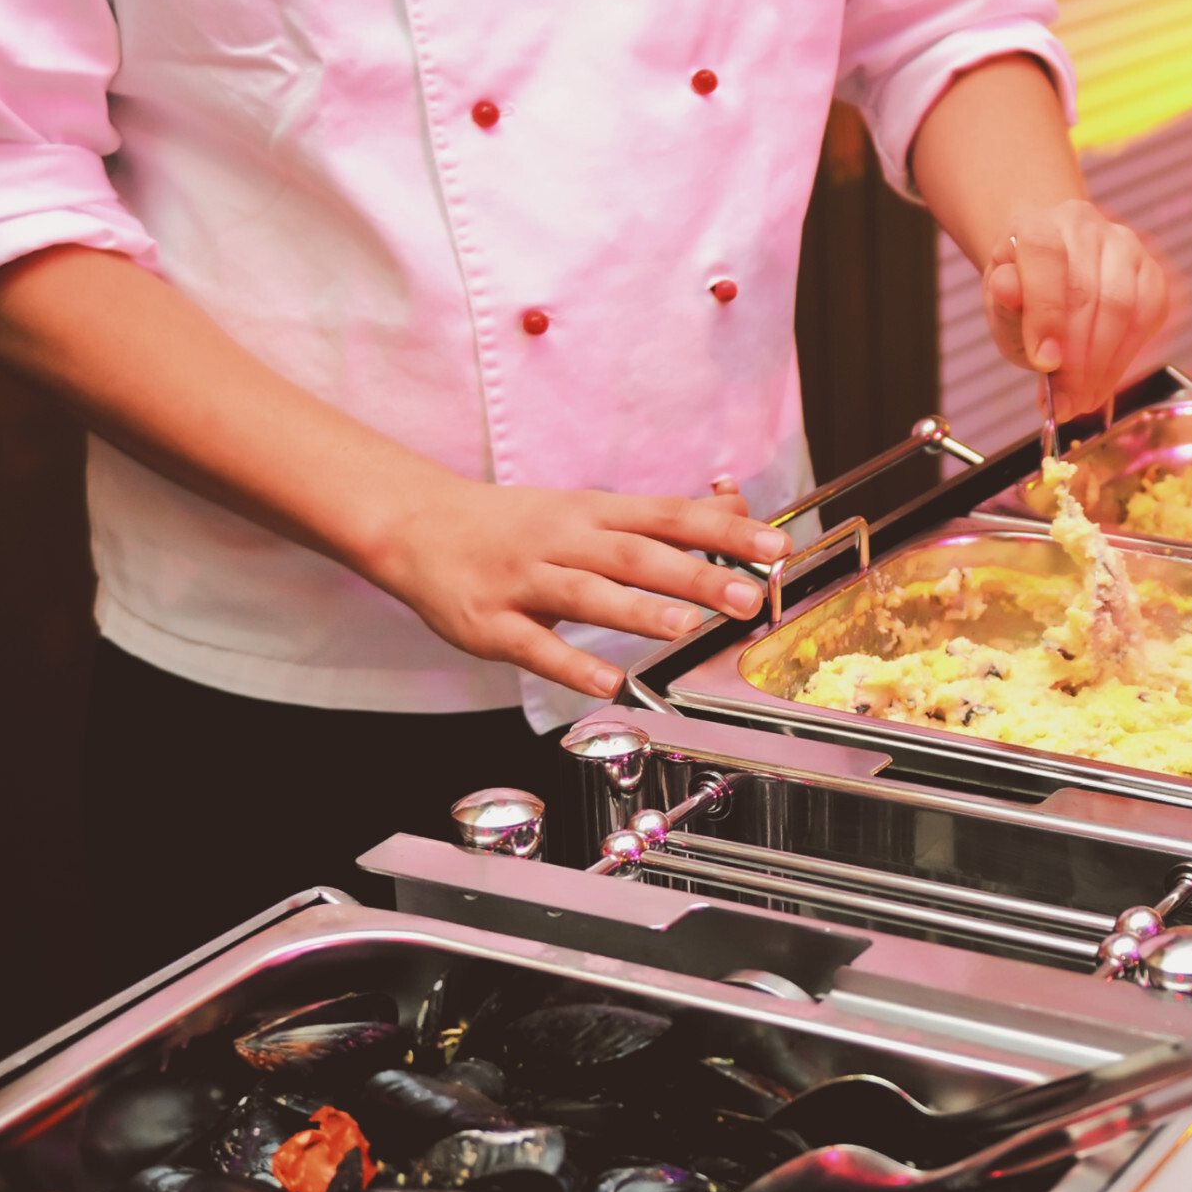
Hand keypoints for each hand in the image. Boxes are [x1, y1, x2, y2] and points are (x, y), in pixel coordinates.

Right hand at [364, 475, 789, 697]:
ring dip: (636, 609)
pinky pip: (535, 646)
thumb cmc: (518, 523)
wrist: (417, 525)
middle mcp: (563, 540)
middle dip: (694, 573)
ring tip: (686, 625)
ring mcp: (524, 580)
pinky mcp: (490, 622)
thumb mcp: (591, 510)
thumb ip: (664, 517)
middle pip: (635, 554)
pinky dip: (572, 663)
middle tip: (746, 595)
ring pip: (586, 592)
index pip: (669, 516)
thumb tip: (738, 508)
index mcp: (594, 512)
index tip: (775, 548)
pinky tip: (609, 683)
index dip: (723, 532)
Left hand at [983, 199, 1170, 419]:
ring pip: (1124, 307)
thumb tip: (1007, 289)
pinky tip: (1106, 380)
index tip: (1044, 364)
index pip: (1046, 259)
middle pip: (1089, 293)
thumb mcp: (1000, 304)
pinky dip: (1129, 356)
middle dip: (1077, 359)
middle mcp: (1086, 227)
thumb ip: (1005, 305)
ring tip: (1083, 398)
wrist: (1050, 273)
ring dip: (1104, 364)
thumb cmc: (1024, 291)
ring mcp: (1125, 246)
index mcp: (1039, 226)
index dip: (1046, 314)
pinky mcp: (1152, 273)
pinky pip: (1150, 317)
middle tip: (1066, 402)